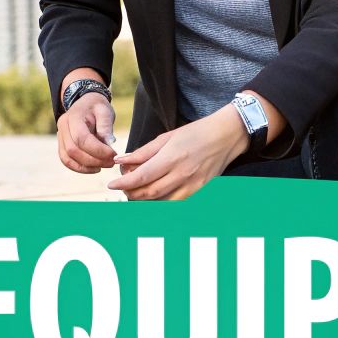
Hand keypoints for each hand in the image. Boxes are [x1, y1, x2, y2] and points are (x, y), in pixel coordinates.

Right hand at [57, 92, 115, 173]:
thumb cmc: (96, 107)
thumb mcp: (105, 111)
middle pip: (73, 150)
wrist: (86, 103)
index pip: (81, 138)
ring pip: (68, 158)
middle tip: (111, 162)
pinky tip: (95, 168)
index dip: (98, 150)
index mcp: (73, 117)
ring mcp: (60, 137)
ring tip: (104, 165)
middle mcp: (62, 127)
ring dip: (87, 167)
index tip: (113, 154)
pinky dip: (80, 168)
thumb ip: (106, 127)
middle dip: (94, 160)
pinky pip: (67, 161)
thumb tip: (110, 144)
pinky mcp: (62, 145)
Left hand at [107, 108, 245, 199]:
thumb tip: (121, 161)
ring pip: (162, 203)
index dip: (124, 183)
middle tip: (122, 189)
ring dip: (145, 201)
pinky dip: (162, 203)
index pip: (142, 176)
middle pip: (150, 193)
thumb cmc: (195, 133)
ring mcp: (193, 186)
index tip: (111, 184)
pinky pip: (176, 203)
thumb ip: (143, 152)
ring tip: (136, 193)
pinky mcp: (200, 192)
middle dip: (131, 194)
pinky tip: (154, 196)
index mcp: (172, 158)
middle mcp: (183, 175)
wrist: (226, 136)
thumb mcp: (167, 137)